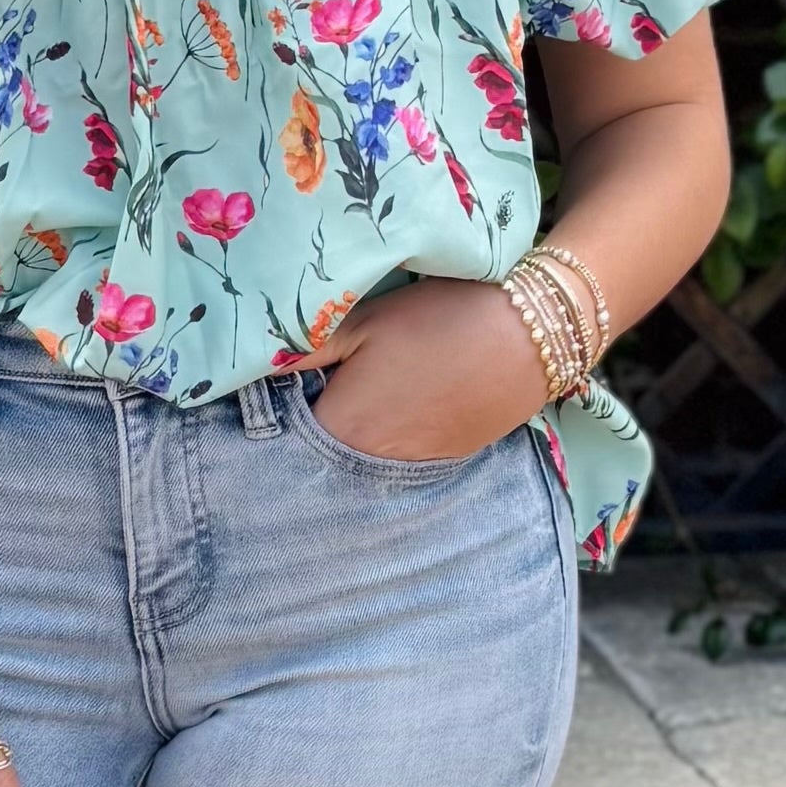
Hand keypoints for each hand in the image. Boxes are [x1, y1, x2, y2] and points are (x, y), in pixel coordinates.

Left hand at [301, 273, 547, 462]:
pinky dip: (389, 436)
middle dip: (314, 423)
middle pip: (323, 452)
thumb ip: (304, 349)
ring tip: (363, 388)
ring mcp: (413, 466)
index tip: (282, 383)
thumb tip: (255, 363)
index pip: (286, 435)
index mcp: (343, 428)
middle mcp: (372, 463)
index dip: (280, 408)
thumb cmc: (438, 320)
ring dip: (354, 431)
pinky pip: (398, 457)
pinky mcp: (446, 459)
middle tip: (318, 382)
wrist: (530, 337)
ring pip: (362, 457)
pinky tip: (398, 401)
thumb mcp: (365, 324)